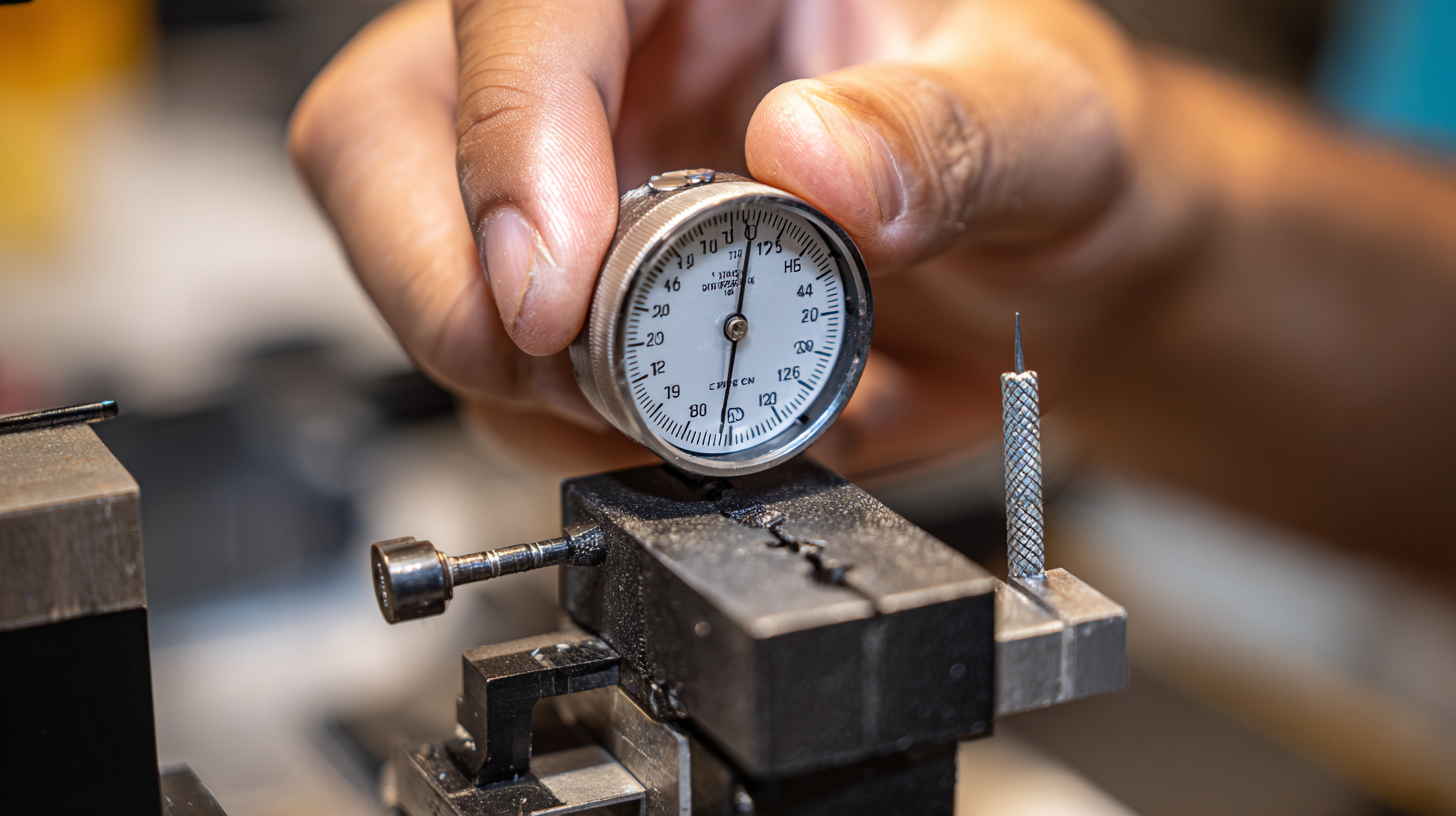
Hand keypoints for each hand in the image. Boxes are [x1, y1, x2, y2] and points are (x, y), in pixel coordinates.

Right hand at [290, 0, 1197, 475]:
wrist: (1046, 262)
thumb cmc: (1045, 149)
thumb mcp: (1047, 121)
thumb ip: (948, 130)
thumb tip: (814, 157)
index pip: (528, 6)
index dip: (508, 137)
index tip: (556, 291)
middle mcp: (609, 56)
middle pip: (391, 135)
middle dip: (462, 289)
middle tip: (581, 378)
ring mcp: (578, 175)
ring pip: (425, 271)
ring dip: (529, 384)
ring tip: (689, 414)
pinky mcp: (581, 289)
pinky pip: (501, 372)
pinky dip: (574, 434)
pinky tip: (690, 431)